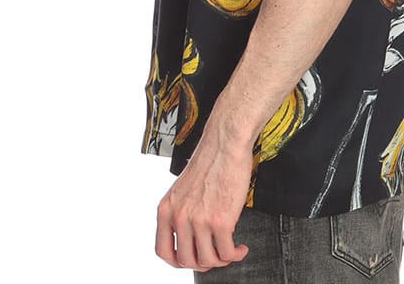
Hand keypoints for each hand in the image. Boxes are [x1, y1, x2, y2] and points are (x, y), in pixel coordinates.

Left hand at [155, 113, 253, 272]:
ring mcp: (199, 220)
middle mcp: (179, 216)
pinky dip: (236, 254)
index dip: (178, 261)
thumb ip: (181, 211)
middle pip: (186, 260)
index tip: (191, 259)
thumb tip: (189, 236)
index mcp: (166, 208)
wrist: (225, 142)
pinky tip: (240, 247)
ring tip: (230, 251)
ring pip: (207, 261)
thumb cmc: (209, 159)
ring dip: (221, 260)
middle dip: (203, 262)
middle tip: (215, 255)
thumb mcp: (182, 188)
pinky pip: (227, 252)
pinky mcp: (221, 220)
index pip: (163, 251)